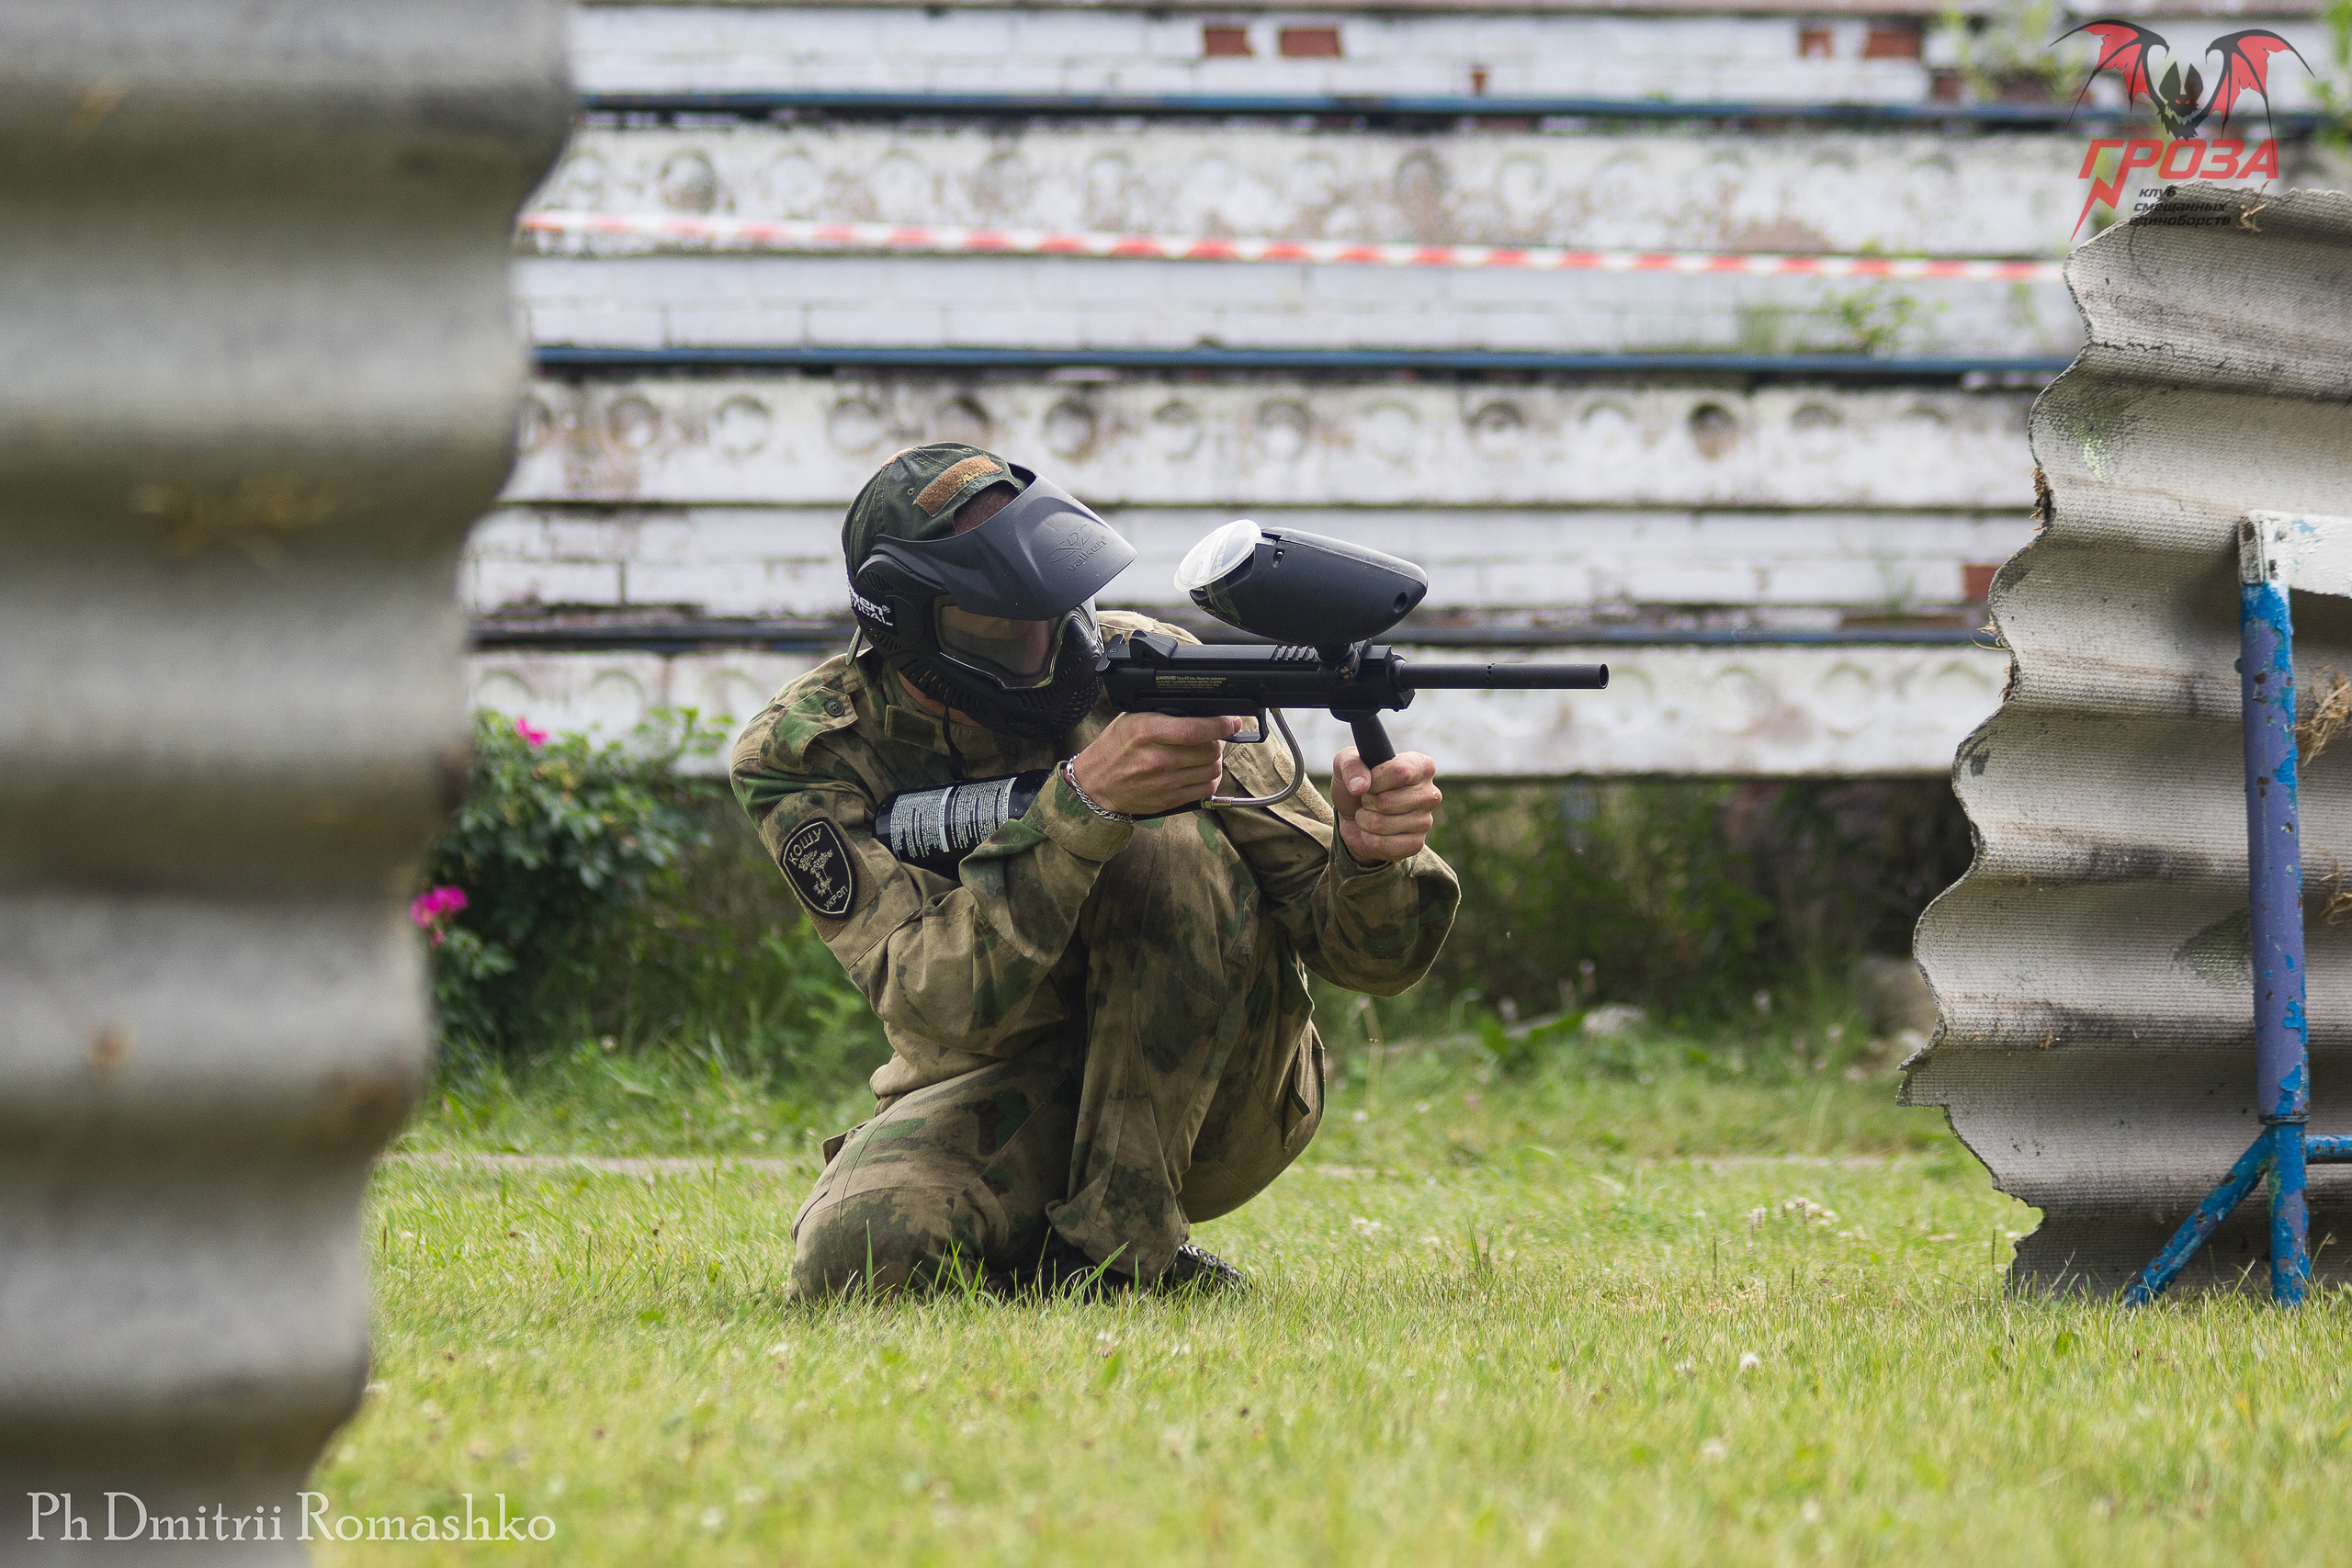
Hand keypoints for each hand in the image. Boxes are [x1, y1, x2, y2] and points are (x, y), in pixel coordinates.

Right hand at [1068, 713, 1245, 815]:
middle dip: (1218, 741)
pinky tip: (1201, 771)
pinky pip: (1205, 789)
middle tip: (1214, 737)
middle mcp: (1156, 758)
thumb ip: (1163, 715)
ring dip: (1215, 760)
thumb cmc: (1114, 749)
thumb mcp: (1132, 720)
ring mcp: (1164, 782)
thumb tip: (1199, 711)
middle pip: (1209, 750)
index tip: (1231, 721)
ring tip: (1205, 754)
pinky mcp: (1169, 800)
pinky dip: (1210, 779)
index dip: (1220, 725)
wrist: (1095, 784)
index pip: (1195, 729)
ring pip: (1212, 770)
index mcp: (1147, 732)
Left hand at [1331, 748, 1439, 863]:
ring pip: (1381, 824)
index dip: (1375, 779)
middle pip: (1387, 801)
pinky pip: (1382, 844)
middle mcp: (1430, 793)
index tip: (1368, 781)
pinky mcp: (1416, 844)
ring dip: (1364, 820)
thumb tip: (1360, 786)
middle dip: (1366, 801)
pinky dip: (1368, 838)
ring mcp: (1425, 821)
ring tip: (1368, 814)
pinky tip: (1373, 831)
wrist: (1352, 816)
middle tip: (1368, 799)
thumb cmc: (1357, 783)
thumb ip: (1350, 765)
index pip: (1400, 772)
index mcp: (1421, 766)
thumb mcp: (1346, 763)